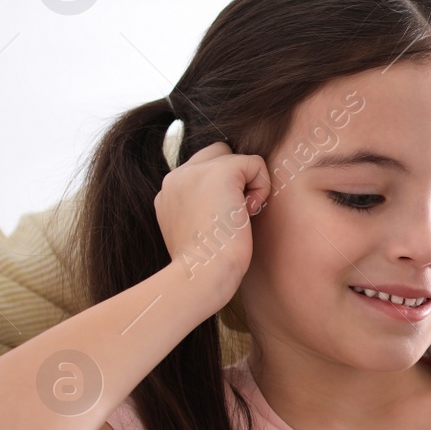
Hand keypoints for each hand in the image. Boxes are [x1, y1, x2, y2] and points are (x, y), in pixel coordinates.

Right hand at [154, 141, 270, 309]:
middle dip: (235, 178)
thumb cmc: (206, 268)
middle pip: (218, 154)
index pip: (202, 169)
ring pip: (236, 157)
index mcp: (169, 193)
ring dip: (248, 184)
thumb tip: (234, 201)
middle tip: (234, 214)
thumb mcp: (197, 232)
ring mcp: (193, 171)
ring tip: (240, 215)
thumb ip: (203, 208)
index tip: (223, 219)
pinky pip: (255, 163)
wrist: (201, 276)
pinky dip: (262, 186)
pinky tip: (248, 212)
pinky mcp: (219, 172)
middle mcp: (175, 178)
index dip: (223, 187)